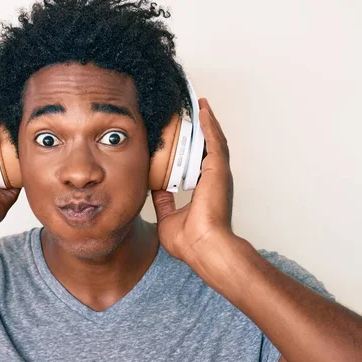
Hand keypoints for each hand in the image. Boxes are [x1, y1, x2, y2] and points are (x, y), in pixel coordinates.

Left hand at [152, 98, 234, 265]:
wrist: (202, 247)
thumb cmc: (189, 240)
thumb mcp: (167, 216)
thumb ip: (163, 201)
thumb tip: (154, 188)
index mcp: (204, 189)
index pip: (197, 161)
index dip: (192, 146)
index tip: (184, 134)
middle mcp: (214, 179)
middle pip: (208, 146)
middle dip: (201, 128)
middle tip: (193, 109)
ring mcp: (218, 173)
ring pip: (213, 139)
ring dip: (206, 120)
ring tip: (198, 103)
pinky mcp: (219, 170)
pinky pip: (214, 140)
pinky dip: (209, 123)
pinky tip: (202, 109)